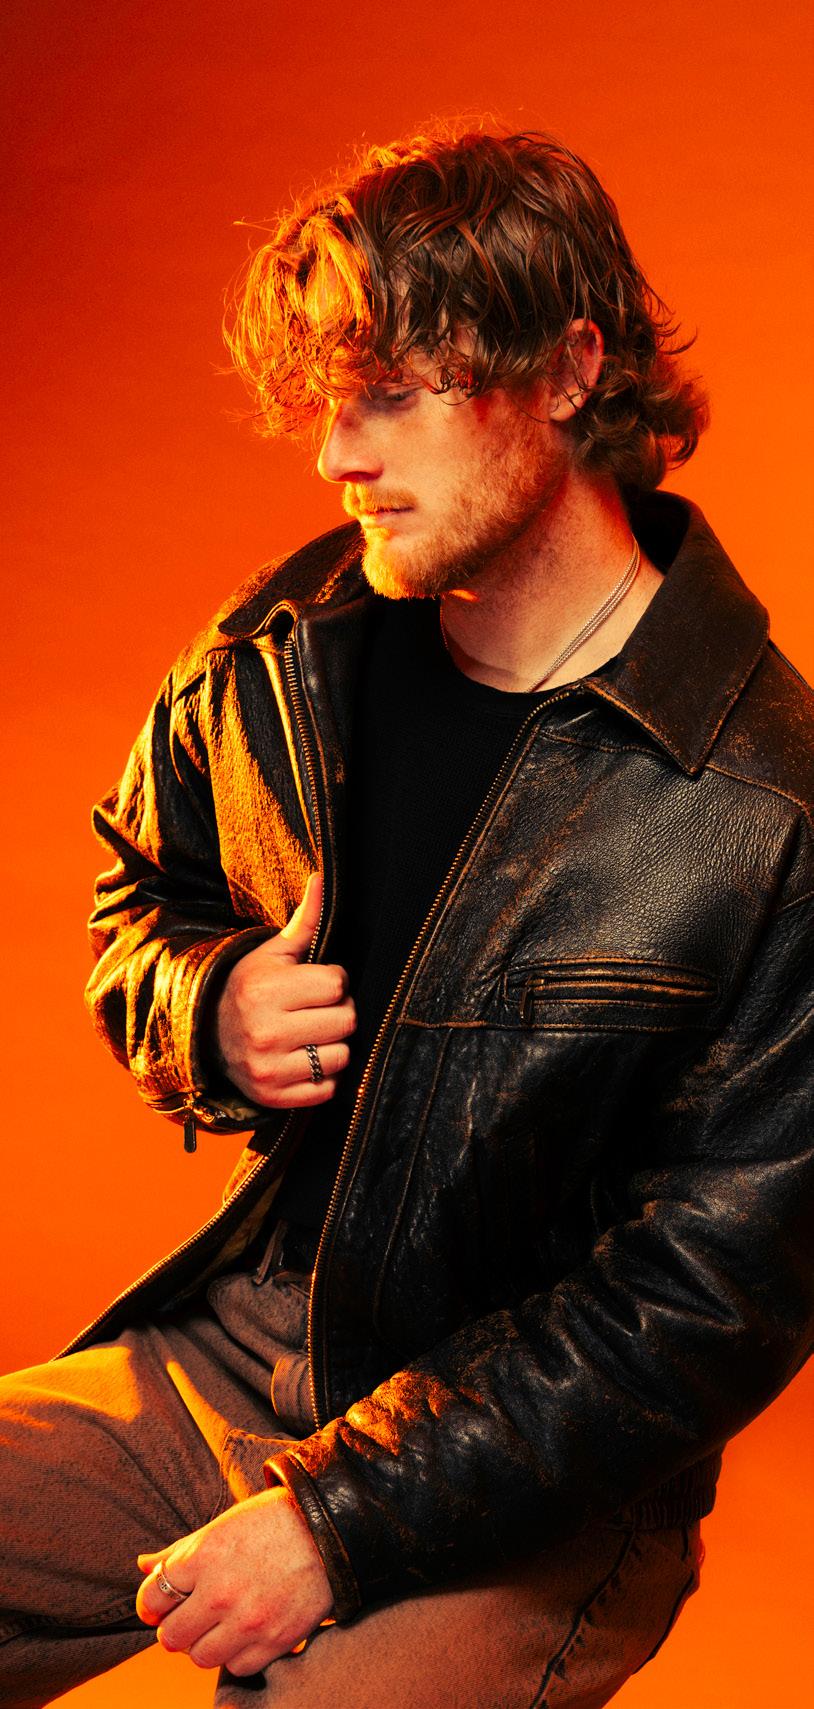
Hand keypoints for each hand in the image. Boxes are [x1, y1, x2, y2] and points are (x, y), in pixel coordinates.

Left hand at [136, 1486, 334, 1674]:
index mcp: (204, 1557)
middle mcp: (221, 1593)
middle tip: (188, 1616)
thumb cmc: (272, 1523)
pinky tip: (245, 1632)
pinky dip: (237, 1654)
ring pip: (201, 1657)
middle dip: (175, 1627)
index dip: (151, 1604)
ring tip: (218, 1624)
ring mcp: (248, 1621)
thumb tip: (142, 1565)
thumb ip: (179, 1550)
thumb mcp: (221, 1526)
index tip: (160, 1604)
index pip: (152, 1599)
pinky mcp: (274, 1641)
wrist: (330, 1531)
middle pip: (172, 1637)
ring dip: (204, 1644)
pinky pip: (237, 1666)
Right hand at [215, 871, 355, 1106]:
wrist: (207, 1034)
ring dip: (333, 1046)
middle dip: (337, 1012)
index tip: (312, 984)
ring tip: (309, 1035)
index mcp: (265, 991)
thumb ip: (304, 921)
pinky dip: (322, 1077)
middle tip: (314, 1010)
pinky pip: (328, 1089)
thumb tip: (321, 878)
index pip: (337, 984)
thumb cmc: (250, 987)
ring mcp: (268, 1069)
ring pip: (342, 1056)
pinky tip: (303, 1060)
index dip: (332, 981)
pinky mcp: (274, 1098)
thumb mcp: (272, 954)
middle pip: (346, 1020)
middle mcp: (265, 1032)